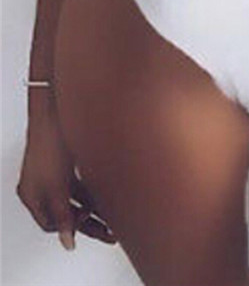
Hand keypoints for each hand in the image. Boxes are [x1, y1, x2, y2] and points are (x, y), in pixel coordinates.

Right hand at [16, 103, 116, 249]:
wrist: (57, 107)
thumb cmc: (52, 141)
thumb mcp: (57, 184)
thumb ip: (62, 214)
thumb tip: (67, 242)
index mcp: (31, 193)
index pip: (51, 223)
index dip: (70, 227)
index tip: (89, 225)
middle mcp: (41, 184)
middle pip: (66, 211)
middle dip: (88, 221)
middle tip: (110, 232)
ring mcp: (54, 171)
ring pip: (77, 196)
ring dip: (95, 205)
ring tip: (114, 214)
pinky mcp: (67, 159)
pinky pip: (82, 181)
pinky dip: (95, 187)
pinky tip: (111, 189)